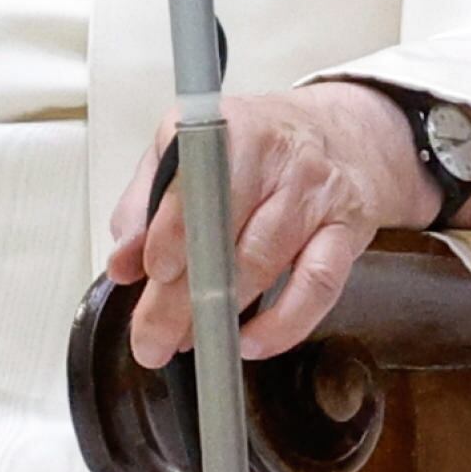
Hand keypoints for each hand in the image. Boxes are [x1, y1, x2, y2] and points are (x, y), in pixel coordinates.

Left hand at [103, 84, 435, 368]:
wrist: (342, 135)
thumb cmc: (255, 147)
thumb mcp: (190, 151)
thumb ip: (147, 202)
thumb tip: (123, 261)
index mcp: (231, 129)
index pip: (196, 185)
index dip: (171, 233)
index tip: (150, 272)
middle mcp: (277, 156)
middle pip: (226, 235)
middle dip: (182, 297)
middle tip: (152, 338)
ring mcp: (316, 194)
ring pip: (266, 263)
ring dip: (222, 316)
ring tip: (189, 342)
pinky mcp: (347, 231)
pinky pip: (318, 287)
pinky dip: (284, 323)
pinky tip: (252, 343)